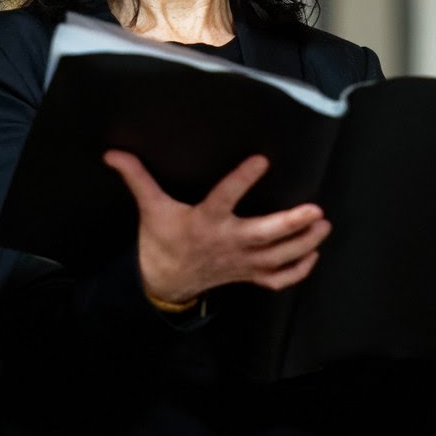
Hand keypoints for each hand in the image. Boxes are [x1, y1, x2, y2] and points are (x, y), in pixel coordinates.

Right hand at [104, 151, 331, 305]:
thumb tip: (112, 152)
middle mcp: (226, 242)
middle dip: (290, 224)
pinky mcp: (246, 275)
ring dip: (303, 244)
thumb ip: (137, 177)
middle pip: (263, 236)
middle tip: (315, 210)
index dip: (243, 179)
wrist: (163, 282)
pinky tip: (313, 255)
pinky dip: (297, 272)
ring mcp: (240, 263)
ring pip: (276, 258)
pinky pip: (275, 280)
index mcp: (204, 221)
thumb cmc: (160, 239)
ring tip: (323, 225)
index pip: (225, 197)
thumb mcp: (150, 207)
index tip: (262, 159)